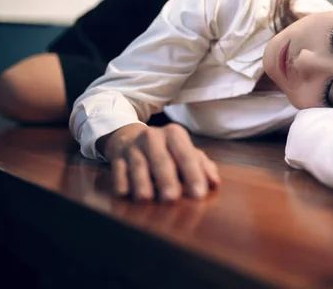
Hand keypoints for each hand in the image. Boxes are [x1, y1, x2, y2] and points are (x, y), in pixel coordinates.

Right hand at [100, 123, 219, 201]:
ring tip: (146, 198)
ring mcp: (133, 146)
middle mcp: (153, 137)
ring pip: (138, 164)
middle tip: (171, 198)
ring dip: (141, 182)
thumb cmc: (166, 150)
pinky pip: (118, 169)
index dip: (193, 174)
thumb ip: (202, 166)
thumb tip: (214, 183)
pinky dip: (120, 180)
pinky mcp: (117, 156)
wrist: (130, 136)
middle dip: (166, 179)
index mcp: (174, 134)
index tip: (199, 194)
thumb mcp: (185, 151)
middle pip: (161, 159)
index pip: (186, 155)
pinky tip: (124, 193)